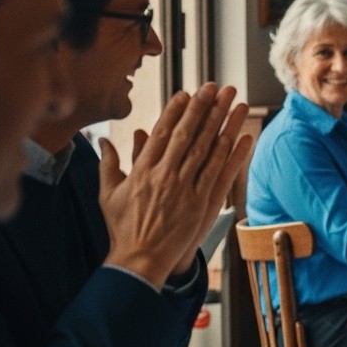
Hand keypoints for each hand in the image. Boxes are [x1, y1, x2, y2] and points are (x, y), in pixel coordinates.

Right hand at [100, 83, 253, 285]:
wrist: (139, 260)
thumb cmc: (123, 227)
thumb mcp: (107, 193)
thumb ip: (108, 164)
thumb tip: (102, 140)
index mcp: (143, 171)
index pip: (162, 133)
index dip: (176, 111)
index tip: (186, 93)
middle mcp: (165, 176)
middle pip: (189, 135)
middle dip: (202, 108)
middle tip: (214, 87)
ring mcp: (185, 190)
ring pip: (208, 150)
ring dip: (223, 124)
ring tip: (233, 102)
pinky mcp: (201, 204)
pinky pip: (220, 174)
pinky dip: (233, 155)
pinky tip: (244, 137)